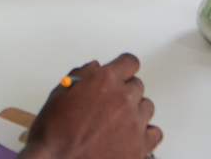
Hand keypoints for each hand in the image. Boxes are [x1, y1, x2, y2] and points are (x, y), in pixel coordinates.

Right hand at [19, 55, 160, 158]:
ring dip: (135, 109)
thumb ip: (80, 76)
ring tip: (118, 119)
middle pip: (138, 85)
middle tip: (110, 100)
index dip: (124, 66)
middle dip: (125, 89)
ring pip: (147, 107)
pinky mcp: (142, 147)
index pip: (129, 62)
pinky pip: (155, 132)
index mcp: (103, 80)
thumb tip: (93, 68)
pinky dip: (146, 132)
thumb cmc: (55, 131)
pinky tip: (132, 134)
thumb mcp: (59, 94)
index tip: (122, 70)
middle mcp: (123, 99)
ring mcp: (135, 123)